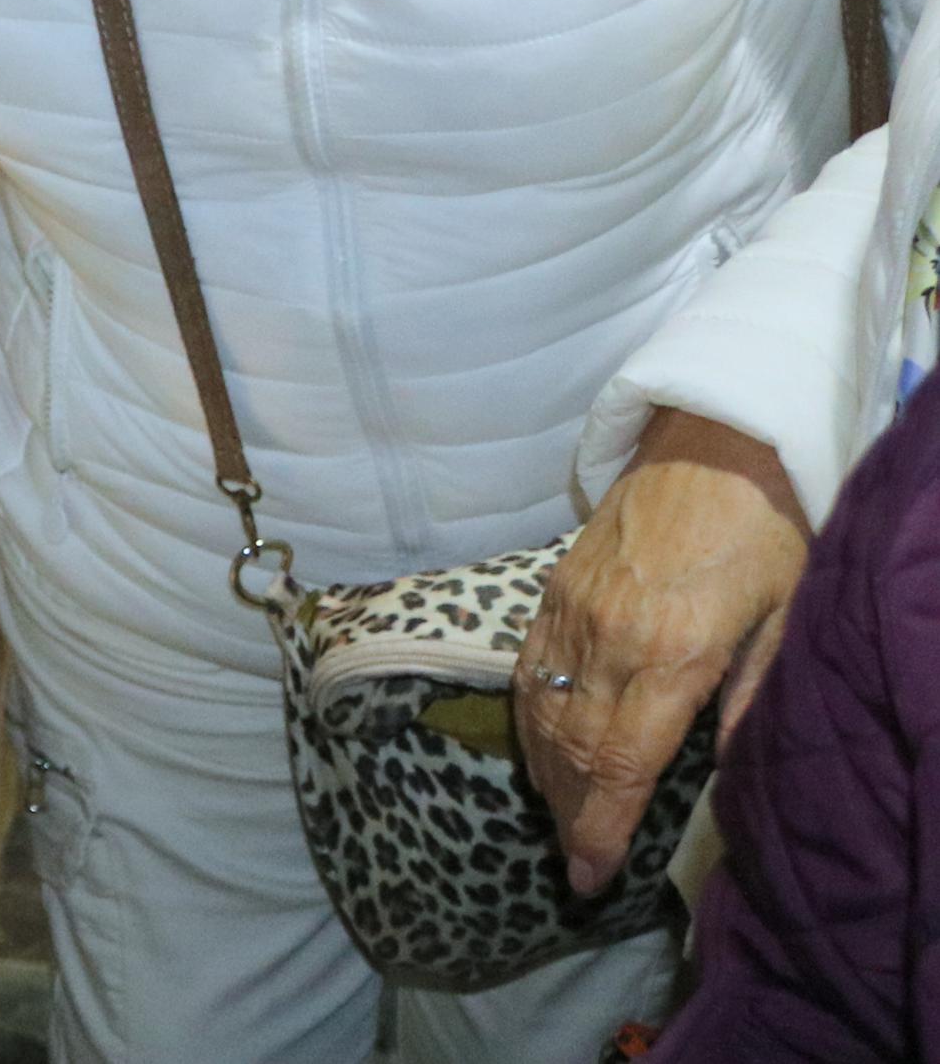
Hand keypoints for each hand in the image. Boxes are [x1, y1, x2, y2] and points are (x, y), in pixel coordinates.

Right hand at [519, 408, 807, 892]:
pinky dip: (527, 716)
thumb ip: (755, 692)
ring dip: (544, 771)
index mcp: (670, 652)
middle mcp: (608, 638)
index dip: (600, 826)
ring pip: (540, 710)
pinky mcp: (555, 587)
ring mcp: (573, 609)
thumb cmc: (768, 528)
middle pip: (572, 748)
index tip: (590, 875)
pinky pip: (526, 666)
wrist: (714, 440)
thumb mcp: (788, 615)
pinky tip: (539, 744)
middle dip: (570, 814)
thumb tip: (730, 770)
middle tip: (574, 865)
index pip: (621, 762)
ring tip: (558, 815)